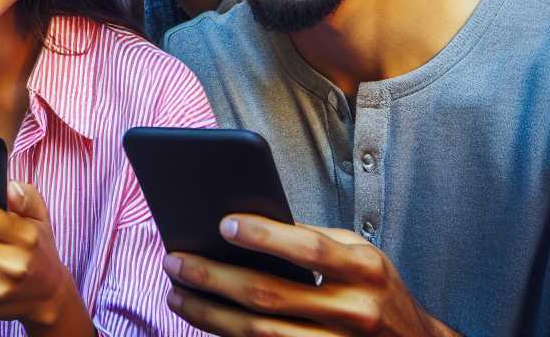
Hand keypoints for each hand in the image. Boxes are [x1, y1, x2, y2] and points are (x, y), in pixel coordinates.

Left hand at [164, 215, 455, 336]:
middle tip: (174, 261)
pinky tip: (205, 323)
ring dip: (210, 315)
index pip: (310, 249)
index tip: (223, 223)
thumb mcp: (360, 256)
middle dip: (214, 278)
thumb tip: (244, 226)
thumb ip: (314, 241)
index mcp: (366, 269)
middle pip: (271, 296)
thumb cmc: (376, 289)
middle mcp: (357, 311)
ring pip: (261, 334)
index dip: (265, 236)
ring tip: (176, 293)